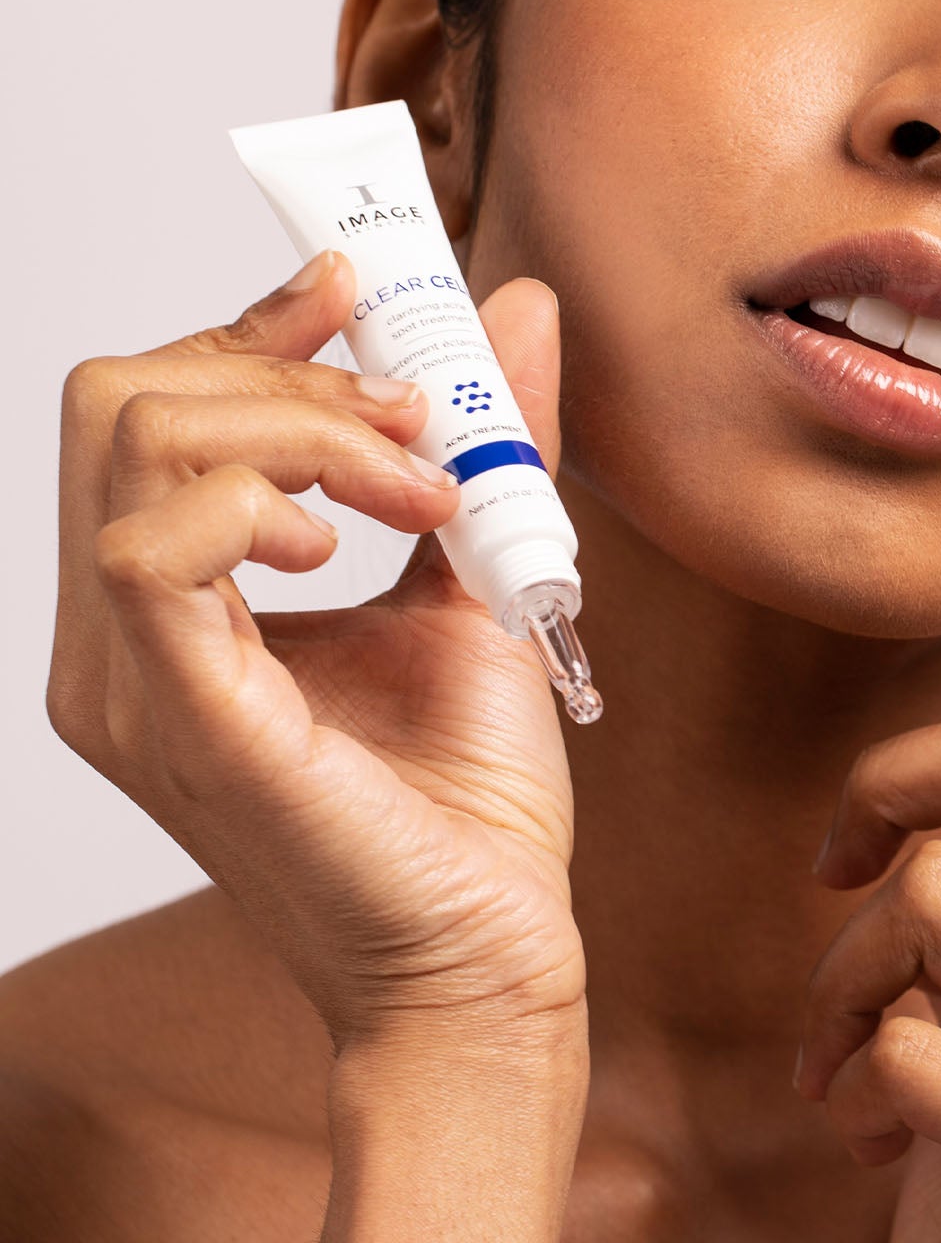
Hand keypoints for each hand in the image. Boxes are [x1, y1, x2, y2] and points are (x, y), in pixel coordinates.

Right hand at [47, 250, 588, 1057]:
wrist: (486, 952)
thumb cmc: (466, 799)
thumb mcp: (479, 576)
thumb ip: (485, 442)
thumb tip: (516, 308)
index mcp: (175, 604)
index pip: (146, 407)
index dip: (247, 324)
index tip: (357, 290)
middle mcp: (122, 636)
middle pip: (122, 397)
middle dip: (286, 367)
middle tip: (415, 418)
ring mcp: (130, 681)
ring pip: (135, 440)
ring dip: (304, 423)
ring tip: (416, 485)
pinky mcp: (178, 716)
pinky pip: (152, 545)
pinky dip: (265, 494)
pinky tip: (348, 541)